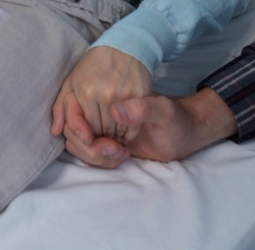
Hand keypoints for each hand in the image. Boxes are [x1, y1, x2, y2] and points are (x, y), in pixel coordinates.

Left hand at [50, 47, 151, 163]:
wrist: (122, 47)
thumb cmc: (93, 66)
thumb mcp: (72, 81)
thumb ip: (60, 108)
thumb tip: (54, 132)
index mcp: (86, 91)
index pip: (87, 128)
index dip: (89, 134)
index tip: (92, 132)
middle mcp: (105, 94)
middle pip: (103, 131)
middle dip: (102, 136)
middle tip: (104, 134)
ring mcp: (124, 95)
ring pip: (118, 130)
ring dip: (116, 135)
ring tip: (113, 131)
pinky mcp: (139, 95)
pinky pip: (134, 125)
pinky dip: (129, 132)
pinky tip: (125, 127)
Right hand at [64, 88, 239, 168]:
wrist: (182, 133)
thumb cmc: (175, 118)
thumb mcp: (163, 110)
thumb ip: (142, 108)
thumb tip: (116, 111)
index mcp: (106, 94)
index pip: (73, 108)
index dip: (77, 125)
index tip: (92, 138)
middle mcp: (98, 109)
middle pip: (72, 130)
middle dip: (89, 146)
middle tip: (115, 149)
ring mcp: (100, 127)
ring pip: (77, 145)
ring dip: (94, 155)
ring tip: (120, 153)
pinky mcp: (105, 142)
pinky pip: (88, 154)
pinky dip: (100, 160)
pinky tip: (120, 156)